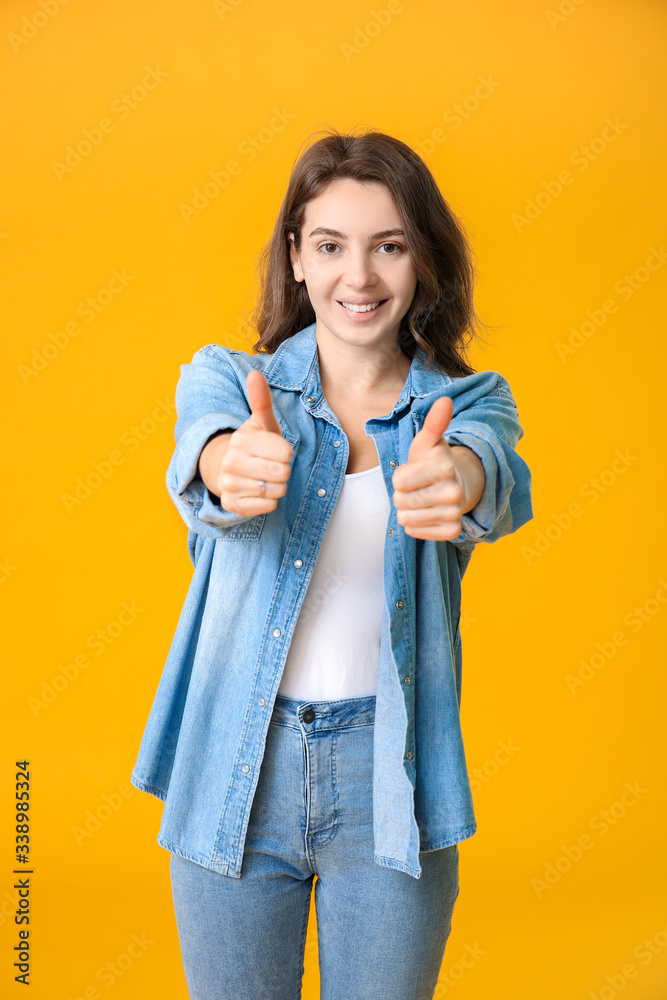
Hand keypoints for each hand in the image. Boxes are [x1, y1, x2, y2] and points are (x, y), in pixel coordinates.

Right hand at [217, 370, 293, 514]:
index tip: (277, 450)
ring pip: (276, 491)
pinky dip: (269, 501)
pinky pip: (267, 506)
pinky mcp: (231, 504)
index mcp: (242, 439)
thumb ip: (261, 400)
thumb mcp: (261, 422)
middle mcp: (231, 462)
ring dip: (277, 486)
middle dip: (283, 470)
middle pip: (282, 473)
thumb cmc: (255, 444)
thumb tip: (255, 374)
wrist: (226, 469)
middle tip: (272, 465)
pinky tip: (258, 491)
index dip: (286, 452)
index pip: (285, 452)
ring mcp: (229, 484)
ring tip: (264, 477)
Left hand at [392, 396, 465, 540]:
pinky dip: (415, 525)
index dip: (400, 476)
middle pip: (401, 501)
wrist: (456, 486)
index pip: (398, 481)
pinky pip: (415, 532)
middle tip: (416, 487)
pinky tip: (426, 513)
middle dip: (402, 494)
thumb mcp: (428, 441)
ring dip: (407, 510)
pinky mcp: (452, 532)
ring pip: (406, 519)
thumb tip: (445, 400)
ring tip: (421, 499)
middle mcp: (454, 492)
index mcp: (445, 467)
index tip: (413, 471)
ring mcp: (454, 514)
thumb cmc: (432, 462)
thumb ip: (433, 423)